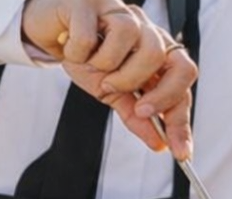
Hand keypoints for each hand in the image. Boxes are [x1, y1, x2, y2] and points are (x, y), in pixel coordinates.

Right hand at [21, 0, 196, 158]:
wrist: (49, 29)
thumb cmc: (85, 57)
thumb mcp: (110, 93)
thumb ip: (135, 115)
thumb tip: (159, 143)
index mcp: (154, 49)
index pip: (182, 79)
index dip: (182, 116)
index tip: (180, 151)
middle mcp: (144, 28)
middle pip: (172, 60)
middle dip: (157, 94)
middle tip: (137, 109)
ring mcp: (121, 12)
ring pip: (138, 45)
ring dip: (113, 72)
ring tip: (95, 69)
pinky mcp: (92, 2)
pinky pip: (91, 36)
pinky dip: (78, 52)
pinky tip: (72, 50)